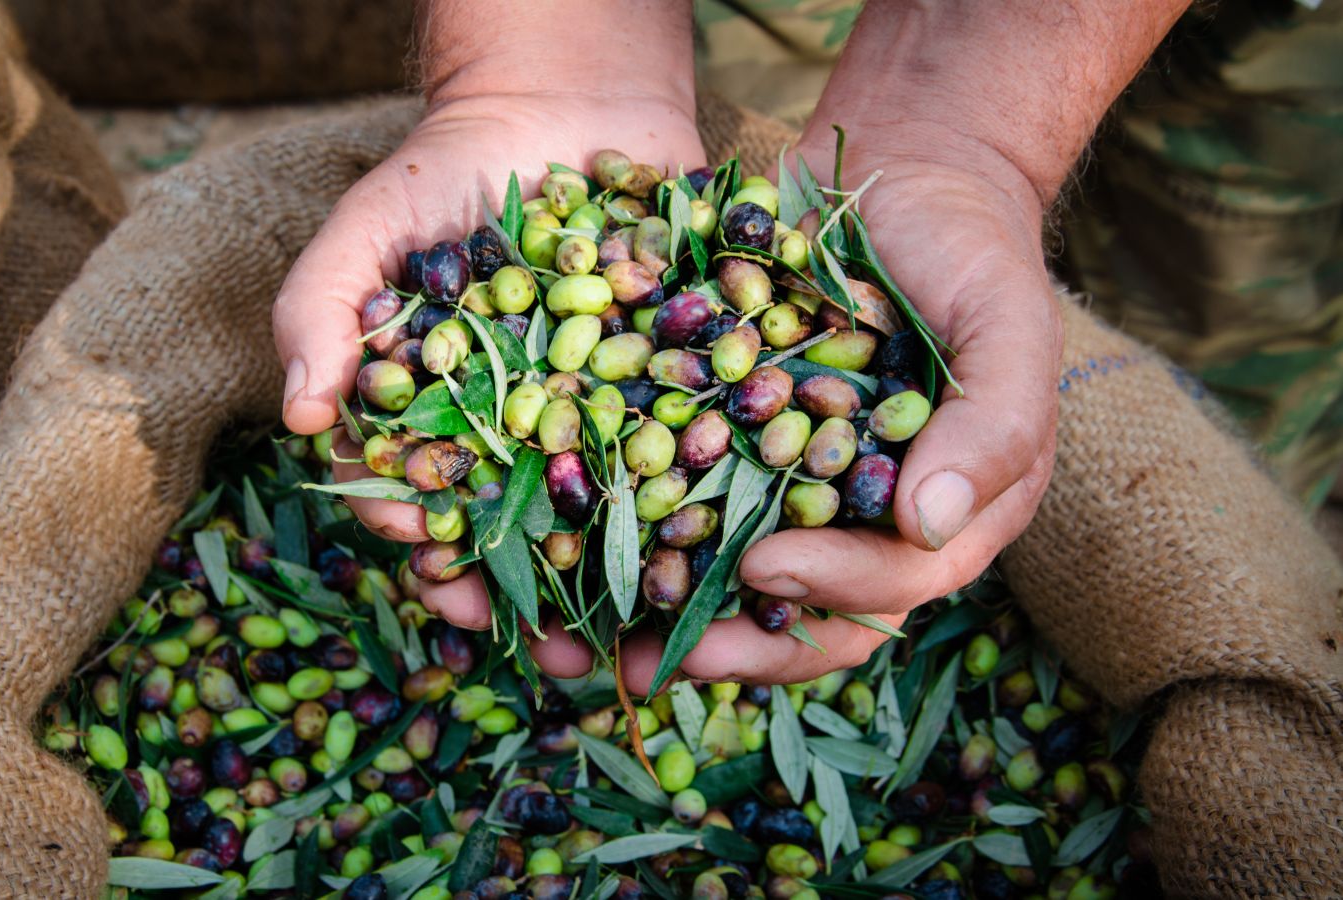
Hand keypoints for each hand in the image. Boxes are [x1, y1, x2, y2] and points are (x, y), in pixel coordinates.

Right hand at [272, 91, 705, 672]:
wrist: (560, 107)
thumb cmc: (445, 170)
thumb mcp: (366, 227)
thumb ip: (321, 310)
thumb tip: (299, 417)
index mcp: (437, 417)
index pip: (421, 499)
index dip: (422, 541)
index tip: (437, 574)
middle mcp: (516, 430)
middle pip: (517, 527)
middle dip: (527, 594)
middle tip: (545, 649)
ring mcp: (596, 412)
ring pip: (606, 509)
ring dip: (618, 577)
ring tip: (636, 633)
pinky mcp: (671, 383)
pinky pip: (689, 445)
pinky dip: (702, 494)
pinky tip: (716, 545)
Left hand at [546, 139, 1060, 694]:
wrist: (899, 168)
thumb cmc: (971, 248)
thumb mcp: (1007, 323)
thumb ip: (995, 423)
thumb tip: (930, 524)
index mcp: (940, 517)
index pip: (887, 586)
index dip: (830, 590)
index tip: (765, 567)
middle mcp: (856, 520)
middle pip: (791, 611)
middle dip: (717, 643)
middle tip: (636, 661)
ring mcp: (782, 483)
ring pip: (715, 572)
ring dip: (644, 610)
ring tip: (564, 639)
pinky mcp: (722, 439)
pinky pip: (667, 493)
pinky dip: (612, 522)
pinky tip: (548, 536)